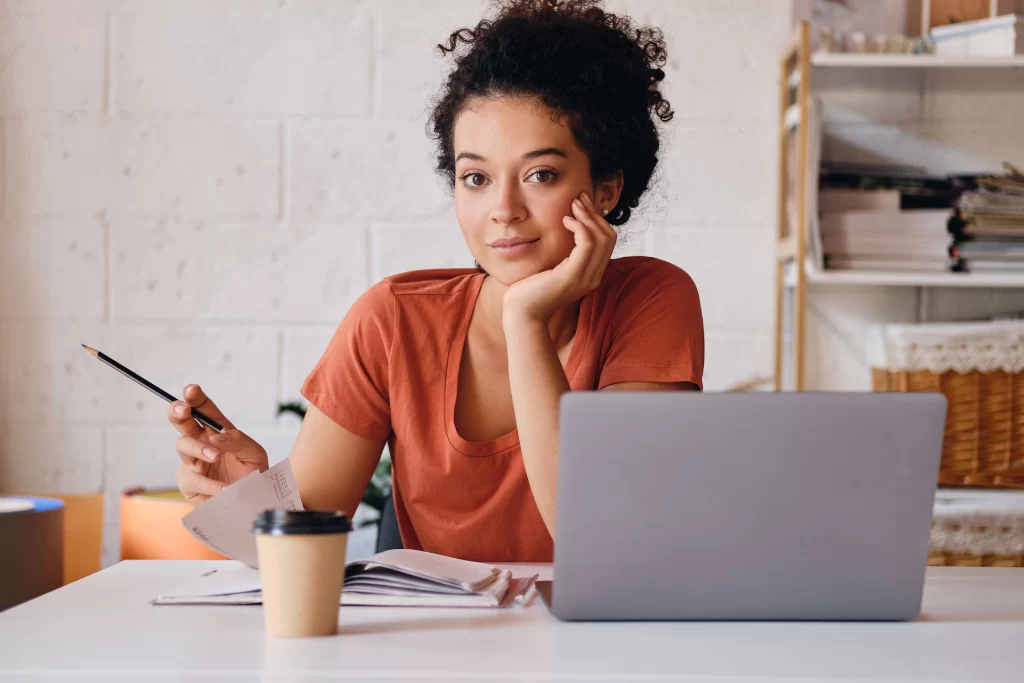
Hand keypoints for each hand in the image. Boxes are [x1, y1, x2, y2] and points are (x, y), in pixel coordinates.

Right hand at [170, 384, 268, 505]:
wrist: (254, 505)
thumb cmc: (254, 476)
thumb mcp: (254, 454)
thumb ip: (237, 441)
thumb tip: (216, 436)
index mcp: (219, 432)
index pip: (205, 410)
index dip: (196, 398)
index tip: (191, 390)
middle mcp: (202, 443)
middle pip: (182, 422)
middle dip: (178, 412)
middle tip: (182, 409)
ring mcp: (192, 463)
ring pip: (183, 446)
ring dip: (199, 449)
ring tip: (215, 456)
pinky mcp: (189, 483)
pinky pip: (192, 478)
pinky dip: (210, 483)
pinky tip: (224, 488)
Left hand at [503, 191, 615, 325]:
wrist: (522, 313)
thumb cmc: (532, 289)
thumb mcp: (553, 266)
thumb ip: (564, 253)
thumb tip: (566, 228)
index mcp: (591, 273)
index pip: (607, 241)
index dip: (597, 219)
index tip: (582, 203)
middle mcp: (593, 276)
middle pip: (609, 237)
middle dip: (595, 214)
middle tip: (579, 199)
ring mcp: (585, 278)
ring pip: (602, 239)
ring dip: (588, 217)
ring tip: (573, 206)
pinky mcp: (572, 276)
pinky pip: (586, 245)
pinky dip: (580, 228)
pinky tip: (565, 221)